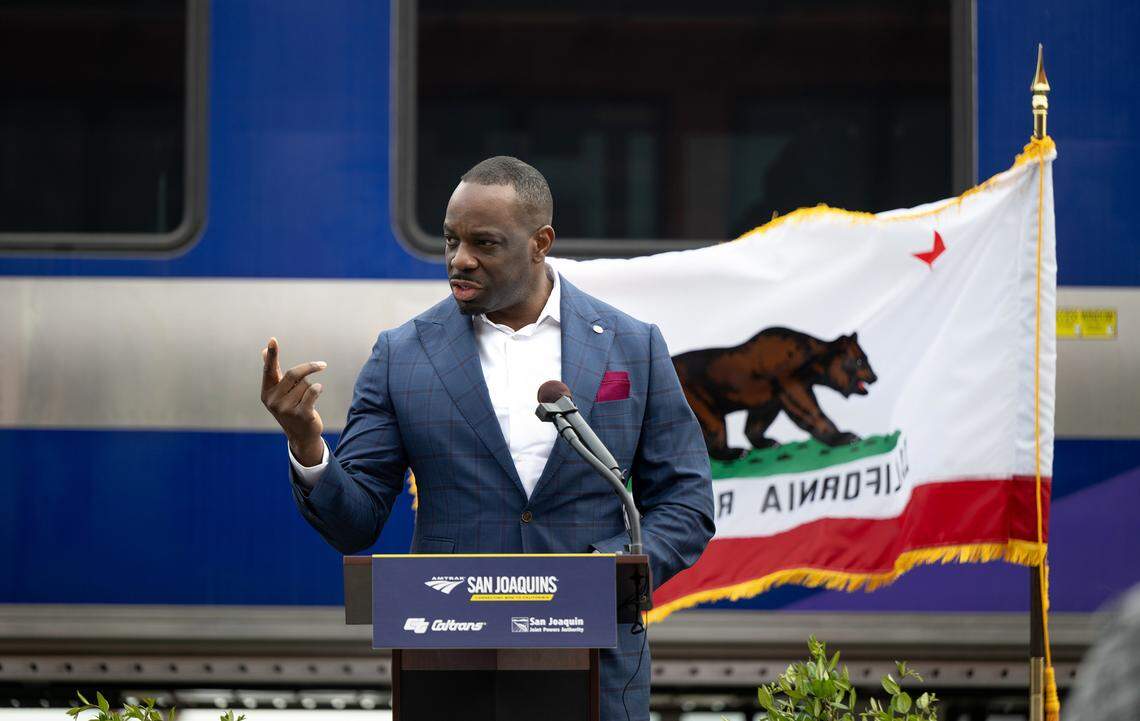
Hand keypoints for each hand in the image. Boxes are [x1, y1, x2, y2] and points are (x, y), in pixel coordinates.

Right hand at [260, 337, 326, 464]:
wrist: (301, 435)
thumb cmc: (291, 408)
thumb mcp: (280, 392)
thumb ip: (273, 372)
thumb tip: (262, 351)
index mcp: (266, 393)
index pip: (269, 370)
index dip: (271, 355)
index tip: (272, 340)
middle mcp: (273, 401)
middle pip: (293, 374)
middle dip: (309, 368)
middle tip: (322, 365)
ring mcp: (286, 409)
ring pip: (306, 384)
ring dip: (311, 386)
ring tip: (307, 399)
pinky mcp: (301, 415)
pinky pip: (313, 392)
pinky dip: (318, 388)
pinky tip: (318, 391)